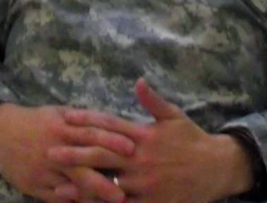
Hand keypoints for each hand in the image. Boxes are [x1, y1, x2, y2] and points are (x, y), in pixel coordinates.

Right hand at [0, 103, 135, 202]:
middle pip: (83, 164)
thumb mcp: (59, 114)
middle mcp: (55, 149)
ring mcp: (44, 170)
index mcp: (62, 126)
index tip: (133, 147)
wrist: (0, 131)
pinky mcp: (35, 185)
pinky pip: (57, 198)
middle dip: (104, 177)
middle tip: (125, 188)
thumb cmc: (36, 121)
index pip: (92, 133)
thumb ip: (84, 121)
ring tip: (113, 201)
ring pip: (71, 185)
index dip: (112, 139)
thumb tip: (114, 126)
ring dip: (92, 195)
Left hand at [55, 80, 254, 202]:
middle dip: (74, 153)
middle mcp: (141, 158)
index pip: (109, 125)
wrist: (216, 168)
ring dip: (82, 185)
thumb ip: (152, 100)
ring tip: (58, 186)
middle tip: (50, 151)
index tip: (65, 117)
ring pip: (107, 184)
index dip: (86, 120)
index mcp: (144, 135)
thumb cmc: (192, 140)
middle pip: (102, 155)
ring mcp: (144, 183)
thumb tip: (138, 80)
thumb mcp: (174, 116)